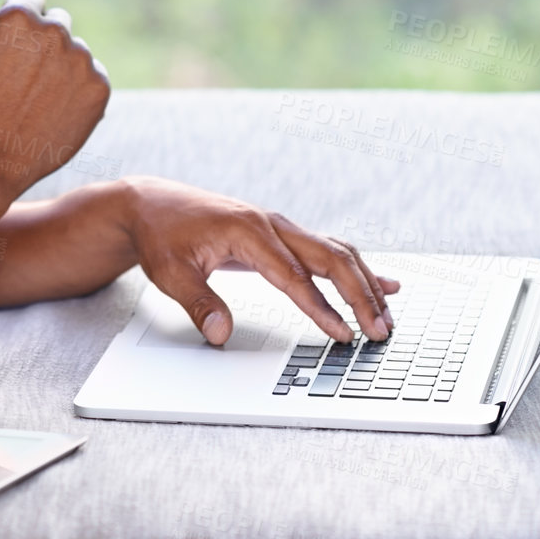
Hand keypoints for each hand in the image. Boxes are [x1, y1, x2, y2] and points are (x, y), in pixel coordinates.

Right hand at [0, 0, 110, 201]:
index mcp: (18, 17)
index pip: (31, 0)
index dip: (15, 28)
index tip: (4, 57)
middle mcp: (56, 32)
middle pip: (57, 22)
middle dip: (41, 43)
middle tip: (18, 81)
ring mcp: (81, 61)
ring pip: (75, 50)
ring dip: (60, 66)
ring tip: (34, 99)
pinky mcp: (99, 88)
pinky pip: (93, 75)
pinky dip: (77, 89)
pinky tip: (52, 109)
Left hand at [121, 176, 399, 344]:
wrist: (152, 204)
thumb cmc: (161, 236)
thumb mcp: (169, 273)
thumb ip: (198, 303)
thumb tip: (220, 334)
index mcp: (248, 231)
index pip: (295, 277)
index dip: (321, 309)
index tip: (344, 335)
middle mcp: (272, 224)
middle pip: (330, 259)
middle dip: (360, 296)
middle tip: (380, 331)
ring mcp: (279, 227)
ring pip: (335, 252)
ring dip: (364, 282)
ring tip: (387, 315)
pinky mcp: (280, 234)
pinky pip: (326, 250)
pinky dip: (355, 268)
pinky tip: (383, 283)